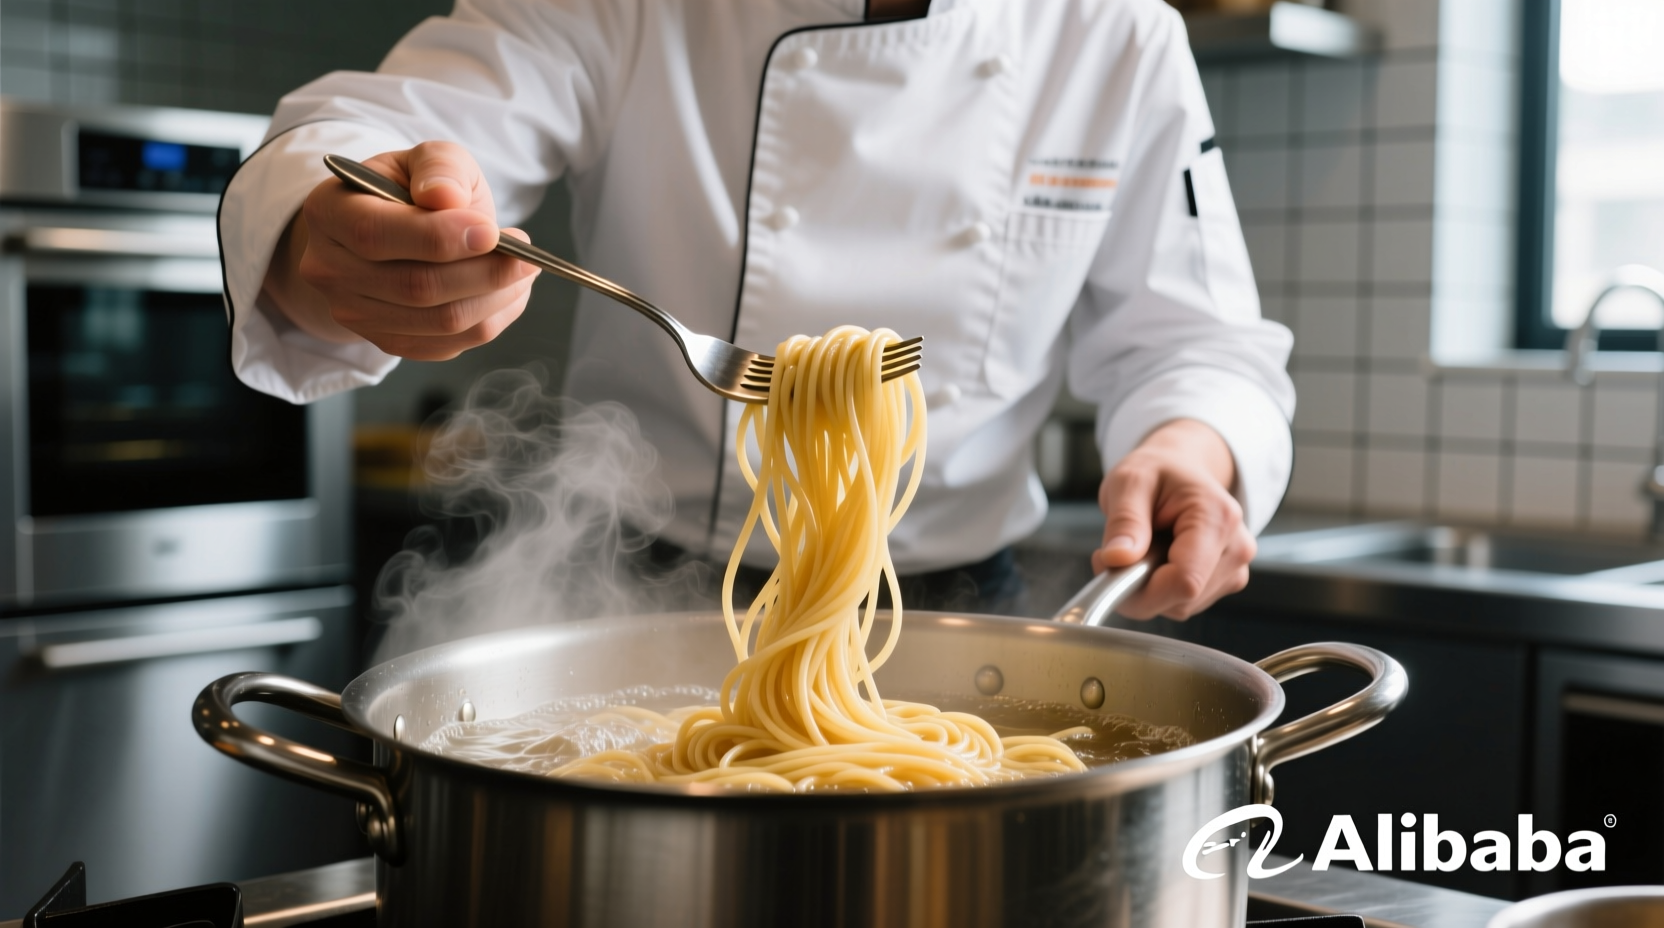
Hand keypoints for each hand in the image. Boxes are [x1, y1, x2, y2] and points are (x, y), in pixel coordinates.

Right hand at [260, 141, 538, 359]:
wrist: (399, 229)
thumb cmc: (414, 189)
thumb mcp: (427, 159)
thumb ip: (439, 167)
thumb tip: (445, 196)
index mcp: (329, 212)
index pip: (375, 235)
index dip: (439, 237)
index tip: (492, 231)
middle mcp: (329, 269)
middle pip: (415, 287)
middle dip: (484, 272)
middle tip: (526, 255)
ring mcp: (354, 314)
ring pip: (440, 322)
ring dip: (496, 298)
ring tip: (524, 270)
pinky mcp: (388, 342)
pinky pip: (449, 344)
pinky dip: (491, 320)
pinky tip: (509, 293)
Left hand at [1092, 419, 1252, 619]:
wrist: (1181, 468)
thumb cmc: (1157, 471)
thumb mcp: (1129, 481)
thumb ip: (1125, 521)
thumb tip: (1117, 559)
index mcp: (1218, 518)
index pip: (1184, 582)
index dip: (1140, 589)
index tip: (1109, 567)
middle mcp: (1236, 548)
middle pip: (1181, 599)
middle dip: (1138, 587)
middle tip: (1119, 551)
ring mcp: (1235, 568)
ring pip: (1180, 606)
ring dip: (1149, 587)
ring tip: (1144, 546)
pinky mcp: (1226, 581)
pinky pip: (1183, 604)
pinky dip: (1161, 589)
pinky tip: (1159, 557)